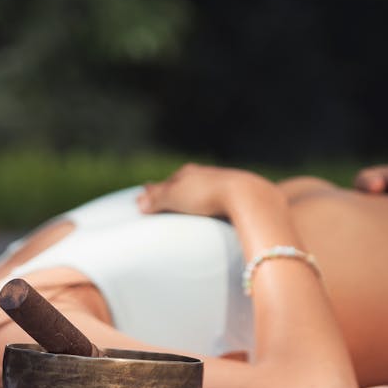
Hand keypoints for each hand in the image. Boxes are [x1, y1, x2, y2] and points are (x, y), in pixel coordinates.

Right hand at [137, 164, 258, 216]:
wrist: (248, 196)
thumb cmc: (208, 194)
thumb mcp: (176, 196)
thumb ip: (157, 198)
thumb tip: (139, 203)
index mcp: (189, 173)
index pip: (168, 182)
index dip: (156, 191)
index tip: (146, 196)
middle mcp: (206, 175)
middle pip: (186, 184)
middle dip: (175, 192)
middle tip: (164, 201)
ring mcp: (224, 184)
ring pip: (204, 191)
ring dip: (194, 199)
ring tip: (187, 209)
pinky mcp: (239, 198)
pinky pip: (220, 202)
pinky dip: (211, 206)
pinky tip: (213, 215)